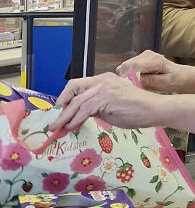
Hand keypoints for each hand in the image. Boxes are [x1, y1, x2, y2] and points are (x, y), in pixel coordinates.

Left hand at [54, 73, 170, 131]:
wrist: (154, 109)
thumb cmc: (136, 109)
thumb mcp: (111, 106)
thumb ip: (96, 107)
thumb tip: (79, 115)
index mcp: (103, 79)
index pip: (78, 84)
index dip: (65, 96)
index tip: (58, 108)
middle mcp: (102, 81)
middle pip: (74, 89)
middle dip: (61, 106)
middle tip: (54, 120)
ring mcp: (104, 88)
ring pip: (78, 102)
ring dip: (66, 116)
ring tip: (58, 127)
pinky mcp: (106, 98)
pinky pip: (85, 110)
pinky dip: (76, 119)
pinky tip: (71, 126)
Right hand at [117, 50, 194, 93]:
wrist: (180, 75)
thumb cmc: (174, 81)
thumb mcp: (163, 84)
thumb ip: (149, 81)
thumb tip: (133, 80)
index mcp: (154, 60)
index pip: (133, 66)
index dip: (127, 77)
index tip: (129, 87)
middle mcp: (147, 55)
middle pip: (126, 66)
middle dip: (126, 78)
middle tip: (133, 88)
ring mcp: (142, 55)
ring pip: (124, 67)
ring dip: (127, 77)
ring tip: (137, 84)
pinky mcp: (139, 58)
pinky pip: (127, 67)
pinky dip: (129, 75)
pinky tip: (138, 80)